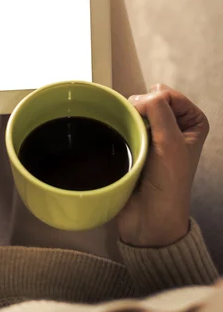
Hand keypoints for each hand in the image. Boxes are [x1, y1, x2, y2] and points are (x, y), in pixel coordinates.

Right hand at [118, 83, 208, 247]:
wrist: (149, 217)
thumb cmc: (168, 184)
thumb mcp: (171, 142)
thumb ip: (159, 110)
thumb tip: (139, 97)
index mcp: (192, 121)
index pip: (166, 93)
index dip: (154, 105)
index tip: (152, 129)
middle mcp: (174, 125)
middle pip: (148, 99)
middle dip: (140, 114)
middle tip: (141, 137)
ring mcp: (155, 134)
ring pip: (133, 111)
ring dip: (128, 123)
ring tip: (132, 143)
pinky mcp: (136, 143)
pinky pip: (123, 124)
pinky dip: (119, 129)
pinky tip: (121, 141)